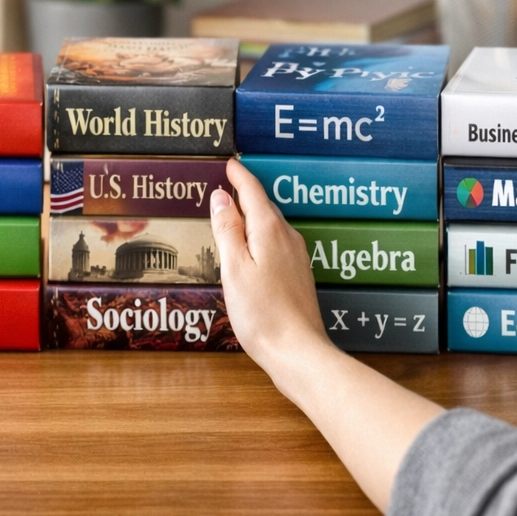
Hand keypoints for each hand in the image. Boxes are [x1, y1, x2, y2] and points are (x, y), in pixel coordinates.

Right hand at [210, 158, 332, 371]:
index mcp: (269, 230)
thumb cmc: (262, 313)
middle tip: (226, 182)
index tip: (229, 163)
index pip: (252, 191)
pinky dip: (260, 235)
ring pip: (271, 224)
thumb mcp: (233, 267)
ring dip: (252, 214)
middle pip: (264, 205)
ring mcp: (296, 257)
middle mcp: (287, 238)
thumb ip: (227, 230)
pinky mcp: (297, 275)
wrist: (297, 351)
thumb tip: (220, 197)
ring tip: (234, 211)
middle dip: (244, 192)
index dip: (238, 176)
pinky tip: (251, 247)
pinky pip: (276, 242)